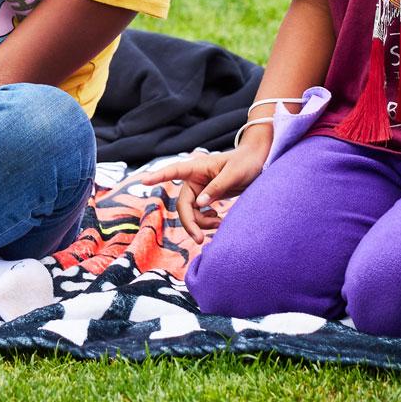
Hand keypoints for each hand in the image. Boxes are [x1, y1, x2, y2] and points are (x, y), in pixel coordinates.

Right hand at [144, 138, 266, 238]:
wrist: (257, 162)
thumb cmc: (245, 163)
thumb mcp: (233, 174)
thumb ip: (216, 188)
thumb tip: (199, 205)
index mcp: (197, 168)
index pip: (173, 171)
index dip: (158, 176)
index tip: (143, 181)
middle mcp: (195, 180)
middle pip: (183, 205)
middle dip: (190, 223)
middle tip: (200, 239)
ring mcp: (200, 190)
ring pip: (191, 213)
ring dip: (202, 224)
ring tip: (220, 225)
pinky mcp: (207, 198)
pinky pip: (200, 214)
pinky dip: (207, 222)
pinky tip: (218, 221)